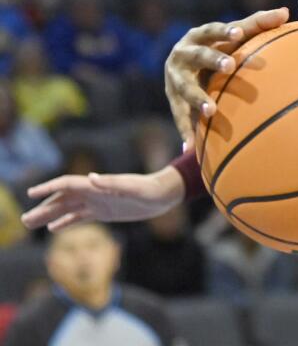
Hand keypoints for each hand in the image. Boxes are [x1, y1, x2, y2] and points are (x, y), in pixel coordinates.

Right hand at [22, 167, 185, 231]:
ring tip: (30, 223)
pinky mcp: (104, 212)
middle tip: (23, 220)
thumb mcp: (133, 188)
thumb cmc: (149, 189)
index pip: (67, 185)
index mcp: (97, 186)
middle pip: (62, 199)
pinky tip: (53, 228)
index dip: (49, 188)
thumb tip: (90, 178)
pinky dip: (65, 222)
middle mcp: (94, 193)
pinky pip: (80, 217)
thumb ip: (112, 183)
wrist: (163, 195)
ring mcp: (98, 202)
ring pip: (67, 209)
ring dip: (49, 215)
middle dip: (43, 208)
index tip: (31, 194)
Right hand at [164, 8, 289, 146]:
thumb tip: (285, 11)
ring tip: (211, 111)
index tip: (238, 33)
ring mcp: (175, 78)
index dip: (225, 32)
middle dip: (212, 60)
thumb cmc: (219, 45)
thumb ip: (258, 24)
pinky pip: (179, 116)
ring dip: (197, 99)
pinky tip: (191, 148)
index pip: (213, 30)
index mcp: (198, 35)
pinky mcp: (172, 100)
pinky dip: (186, 130)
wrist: (184, 63)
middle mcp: (182, 55)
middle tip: (230, 66)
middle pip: (198, 56)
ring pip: (185, 89)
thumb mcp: (234, 35)